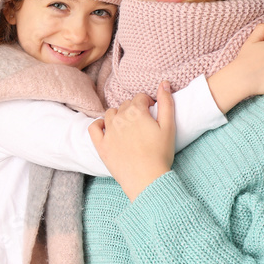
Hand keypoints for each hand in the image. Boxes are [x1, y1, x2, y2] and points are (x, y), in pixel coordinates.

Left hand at [89, 82, 175, 200]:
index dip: (147, 102)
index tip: (152, 111)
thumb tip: (164, 83)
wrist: (147, 179)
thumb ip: (167, 103)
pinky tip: (107, 128)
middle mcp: (119, 118)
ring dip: (119, 115)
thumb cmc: (160, 154)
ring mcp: (108, 131)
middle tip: (143, 122)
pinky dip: (99, 124)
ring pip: (110, 114)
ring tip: (128, 126)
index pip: (140, 97)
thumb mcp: (168, 127)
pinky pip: (94, 127)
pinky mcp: (101, 145)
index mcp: (136, 112)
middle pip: (125, 105)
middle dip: (134, 109)